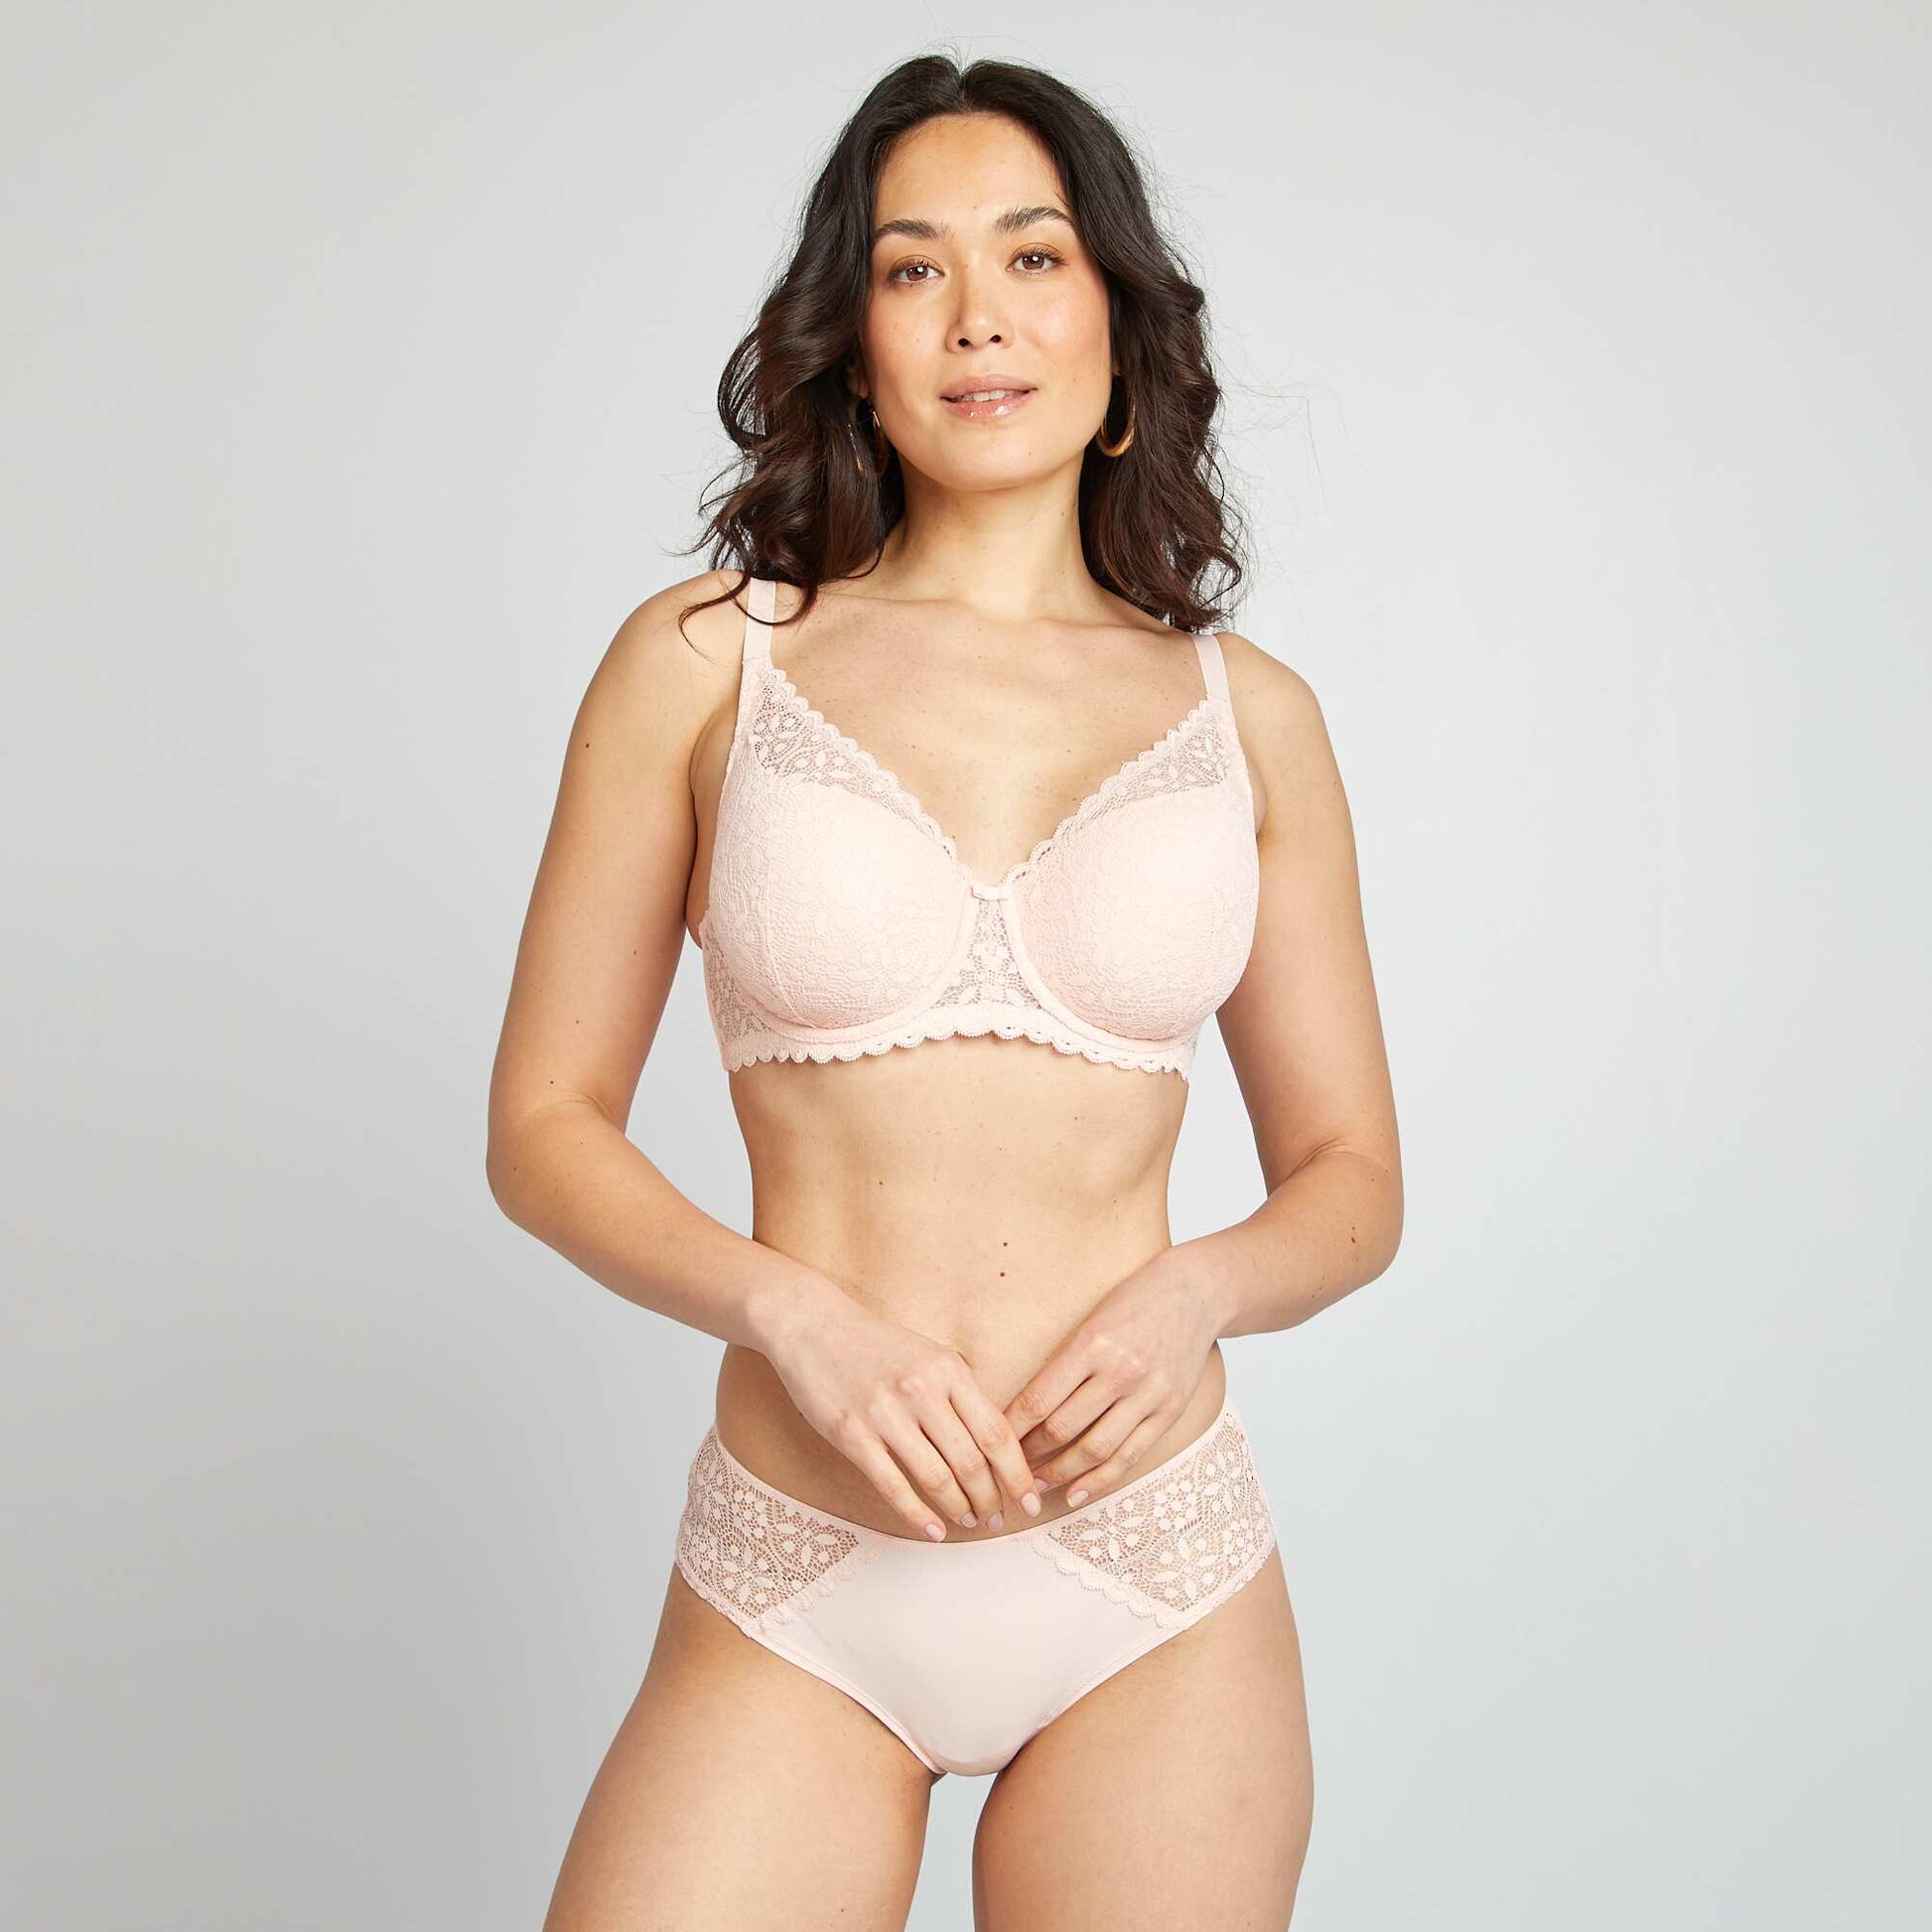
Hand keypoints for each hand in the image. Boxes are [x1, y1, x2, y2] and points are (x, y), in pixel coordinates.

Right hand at [759, 1278, 1043, 1540]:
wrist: (812, 1325)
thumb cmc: (875, 1344)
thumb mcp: (929, 1354)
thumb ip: (960, 1392)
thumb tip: (995, 1443)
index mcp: (948, 1369)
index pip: (995, 1431)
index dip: (1017, 1473)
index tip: (1030, 1498)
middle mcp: (920, 1390)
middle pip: (971, 1461)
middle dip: (991, 1498)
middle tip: (998, 1518)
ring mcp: (884, 1414)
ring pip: (936, 1478)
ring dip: (959, 1509)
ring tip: (970, 1521)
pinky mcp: (852, 1435)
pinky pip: (893, 1486)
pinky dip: (918, 1515)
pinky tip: (933, 1529)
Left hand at [1002, 1247, 1224, 1507]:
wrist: (1196, 1291)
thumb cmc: (1134, 1300)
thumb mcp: (1090, 1319)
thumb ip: (1062, 1362)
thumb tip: (1022, 1409)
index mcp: (1092, 1343)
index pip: (1038, 1399)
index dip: (1010, 1429)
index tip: (990, 1442)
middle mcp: (1121, 1371)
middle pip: (1062, 1429)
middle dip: (1029, 1455)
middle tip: (1007, 1469)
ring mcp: (1149, 1394)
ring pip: (1095, 1450)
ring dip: (1060, 1474)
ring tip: (1036, 1485)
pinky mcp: (1170, 1411)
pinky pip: (1129, 1456)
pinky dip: (1099, 1481)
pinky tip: (1075, 1494)